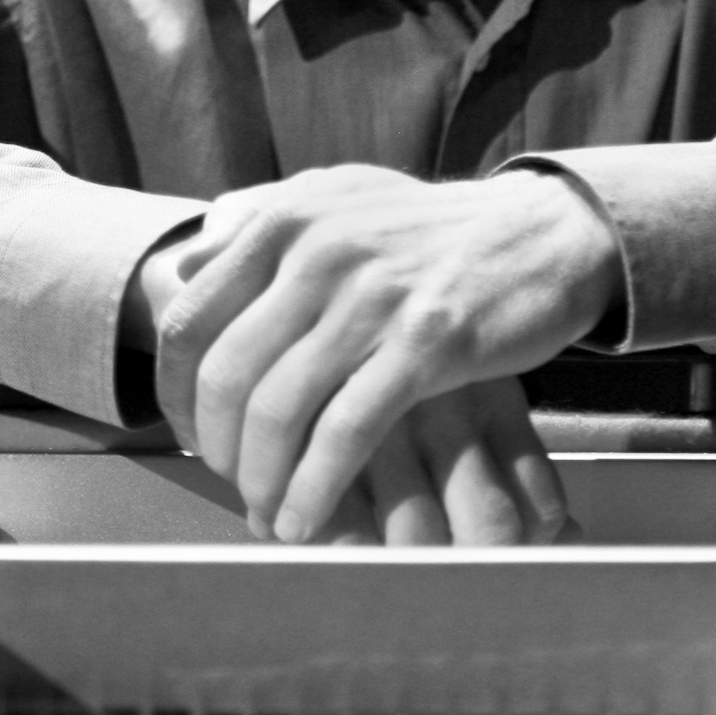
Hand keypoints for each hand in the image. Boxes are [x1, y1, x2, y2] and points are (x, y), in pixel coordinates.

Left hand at [152, 163, 621, 544]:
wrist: (540, 232)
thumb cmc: (432, 231)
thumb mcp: (341, 198)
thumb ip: (262, 223)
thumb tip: (185, 266)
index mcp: (288, 220)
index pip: (189, 318)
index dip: (175, 391)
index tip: (189, 432)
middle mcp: (320, 251)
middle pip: (226, 373)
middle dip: (217, 446)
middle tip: (231, 480)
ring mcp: (373, 297)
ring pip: (280, 408)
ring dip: (261, 480)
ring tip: (268, 512)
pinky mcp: (426, 343)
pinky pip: (346, 431)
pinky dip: (316, 487)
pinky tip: (309, 517)